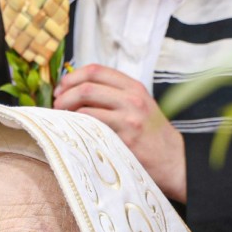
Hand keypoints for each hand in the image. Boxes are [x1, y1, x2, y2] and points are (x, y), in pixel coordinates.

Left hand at [54, 64, 186, 201]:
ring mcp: (129, 117)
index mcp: (134, 87)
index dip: (72, 77)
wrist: (175, 161)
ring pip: (86, 104)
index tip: (61, 88)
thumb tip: (77, 92)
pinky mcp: (125, 137)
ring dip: (66, 111)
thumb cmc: (151, 137)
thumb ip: (115, 97)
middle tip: (56, 106)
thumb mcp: (139, 107)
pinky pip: (91, 125)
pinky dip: (76, 126)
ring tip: (61, 119)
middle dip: (64, 94)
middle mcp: (132, 98)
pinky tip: (72, 131)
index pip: (96, 70)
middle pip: (87, 85)